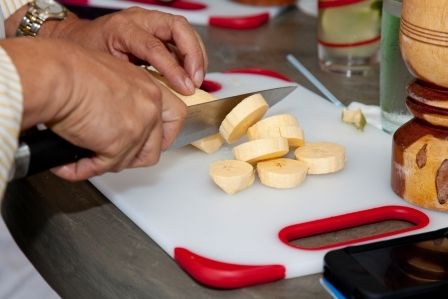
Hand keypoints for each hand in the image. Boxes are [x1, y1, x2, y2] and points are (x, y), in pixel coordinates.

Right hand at [1, 38, 185, 180]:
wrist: (56, 76)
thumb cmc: (70, 70)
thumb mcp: (110, 76)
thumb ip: (123, 97)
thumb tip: (116, 117)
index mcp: (149, 87)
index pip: (175, 116)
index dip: (165, 133)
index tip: (153, 140)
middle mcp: (150, 106)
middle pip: (157, 145)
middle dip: (137, 155)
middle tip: (117, 155)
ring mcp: (138, 127)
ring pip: (132, 160)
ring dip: (109, 162)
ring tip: (87, 157)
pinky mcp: (119, 144)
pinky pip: (104, 167)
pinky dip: (84, 169)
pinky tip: (69, 164)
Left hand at [51, 7, 207, 94]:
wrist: (76, 38)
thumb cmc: (85, 52)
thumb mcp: (101, 66)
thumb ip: (127, 78)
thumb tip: (153, 99)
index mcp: (123, 28)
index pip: (155, 46)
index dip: (173, 68)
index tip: (185, 88)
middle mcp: (140, 20)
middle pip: (178, 28)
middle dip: (193, 54)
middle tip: (196, 80)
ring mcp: (150, 22)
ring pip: (184, 31)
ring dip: (196, 55)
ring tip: (198, 79)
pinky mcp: (157, 30)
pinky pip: (181, 39)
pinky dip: (191, 55)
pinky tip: (192, 74)